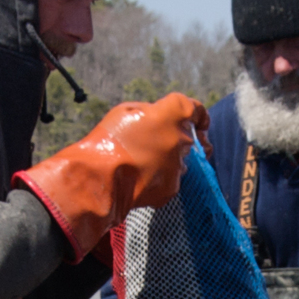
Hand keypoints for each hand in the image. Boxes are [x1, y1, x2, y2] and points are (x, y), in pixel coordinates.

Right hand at [17, 92, 210, 257]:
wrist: (98, 179)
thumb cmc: (108, 141)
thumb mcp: (126, 111)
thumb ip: (152, 112)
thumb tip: (160, 118)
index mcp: (173, 114)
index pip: (197, 110)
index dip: (200, 116)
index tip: (199, 123)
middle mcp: (182, 139)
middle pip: (188, 138)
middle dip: (174, 139)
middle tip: (152, 143)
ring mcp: (178, 166)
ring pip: (178, 160)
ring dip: (165, 159)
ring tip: (139, 162)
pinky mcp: (172, 187)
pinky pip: (169, 179)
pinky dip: (158, 178)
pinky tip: (138, 177)